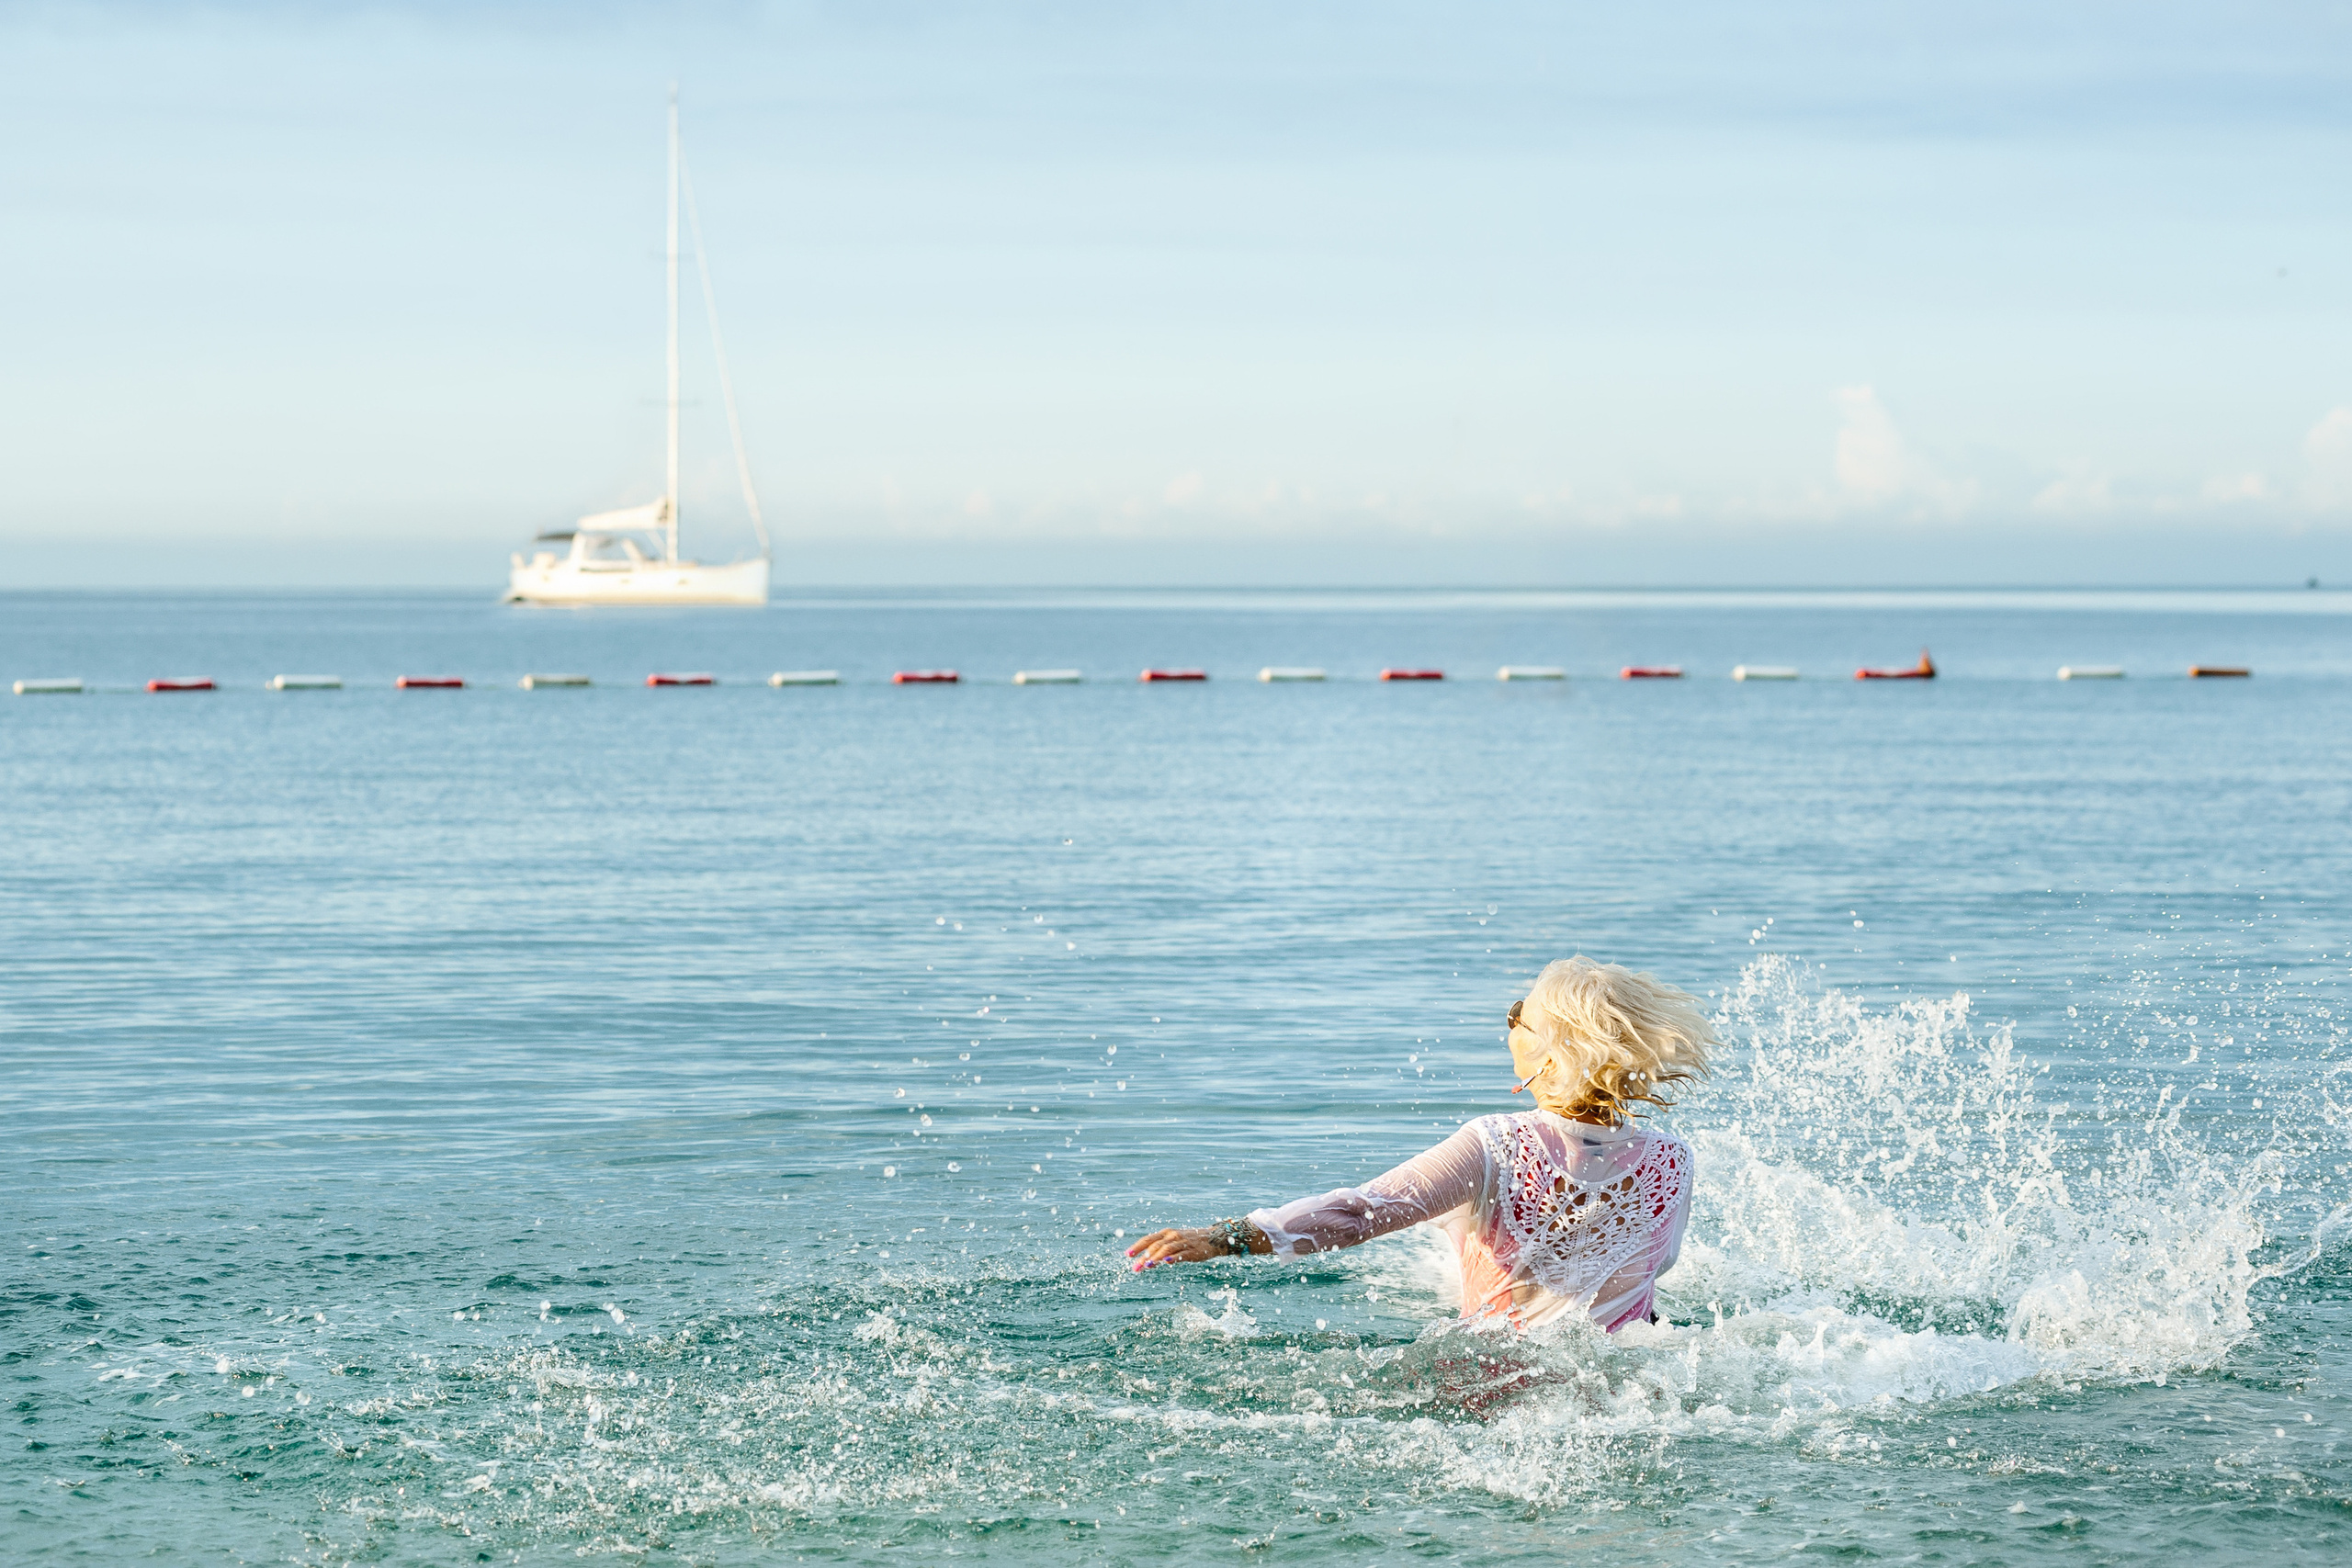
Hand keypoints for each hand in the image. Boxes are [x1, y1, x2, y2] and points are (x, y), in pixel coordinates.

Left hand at [1124, 1221, 1266, 1270]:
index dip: (1137, 1247)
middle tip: (1135, 1267)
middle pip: (1155, 1245)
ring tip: (1147, 1265)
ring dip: (1155, 1257)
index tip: (1127, 1255)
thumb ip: (1160, 1251)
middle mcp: (1173, 1236)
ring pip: (1166, 1249)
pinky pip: (1181, 1254)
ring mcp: (1183, 1243)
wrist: (1213, 1239)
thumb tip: (1145, 1262)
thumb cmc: (1190, 1242)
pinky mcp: (1192, 1251)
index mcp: (1167, 1233)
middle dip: (1143, 1256)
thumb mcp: (1174, 1243)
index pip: (1148, 1239)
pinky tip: (1166, 1262)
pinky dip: (1173, 1258)